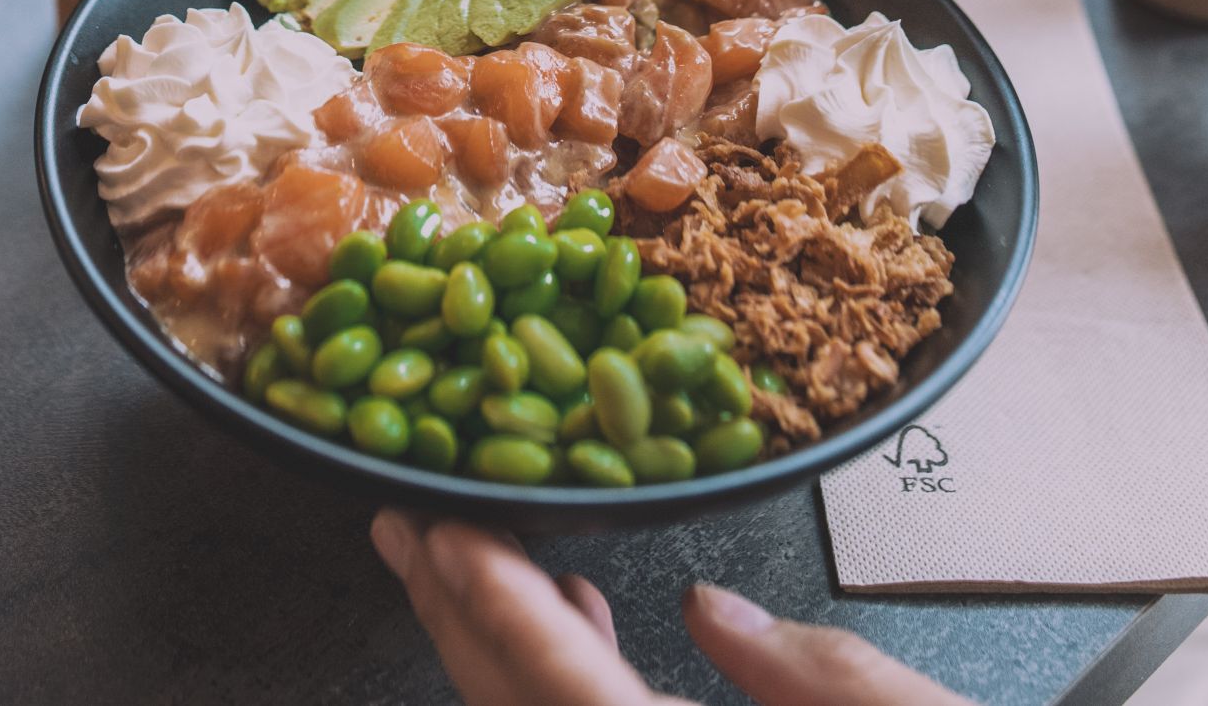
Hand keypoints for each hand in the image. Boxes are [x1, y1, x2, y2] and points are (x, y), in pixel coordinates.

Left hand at [371, 514, 967, 705]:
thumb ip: (806, 671)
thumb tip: (707, 612)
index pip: (553, 688)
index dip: (488, 596)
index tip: (437, 520)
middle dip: (453, 614)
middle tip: (402, 526)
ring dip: (499, 645)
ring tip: (472, 552)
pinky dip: (569, 680)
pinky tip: (587, 616)